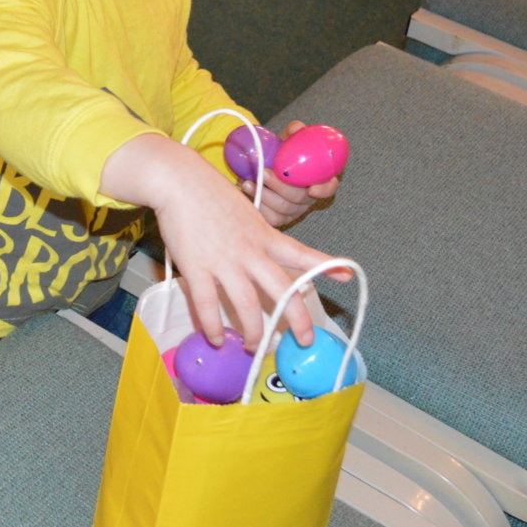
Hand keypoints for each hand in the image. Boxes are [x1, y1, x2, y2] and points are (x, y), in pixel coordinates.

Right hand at [100, 133, 349, 349]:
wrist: (179, 180)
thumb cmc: (208, 192)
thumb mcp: (245, 212)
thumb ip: (256, 235)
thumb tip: (262, 256)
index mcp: (263, 235)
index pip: (301, 252)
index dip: (325, 266)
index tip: (347, 275)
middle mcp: (250, 251)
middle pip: (282, 290)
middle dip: (297, 320)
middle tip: (305, 340)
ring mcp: (224, 261)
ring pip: (248, 305)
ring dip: (254, 332)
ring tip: (254, 346)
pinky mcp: (196, 267)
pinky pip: (207, 306)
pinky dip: (213, 326)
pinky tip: (216, 338)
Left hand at [239, 121, 338, 226]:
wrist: (262, 166)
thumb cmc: (280, 156)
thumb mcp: (287, 143)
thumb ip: (294, 135)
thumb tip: (297, 127)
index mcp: (318, 179)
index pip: (330, 187)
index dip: (324, 190)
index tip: (311, 188)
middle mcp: (308, 198)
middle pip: (301, 198)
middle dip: (282, 187)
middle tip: (265, 173)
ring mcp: (294, 211)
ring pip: (284, 208)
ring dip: (265, 195)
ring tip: (248, 182)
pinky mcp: (279, 219)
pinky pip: (271, 217)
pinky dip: (258, 204)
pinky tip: (247, 191)